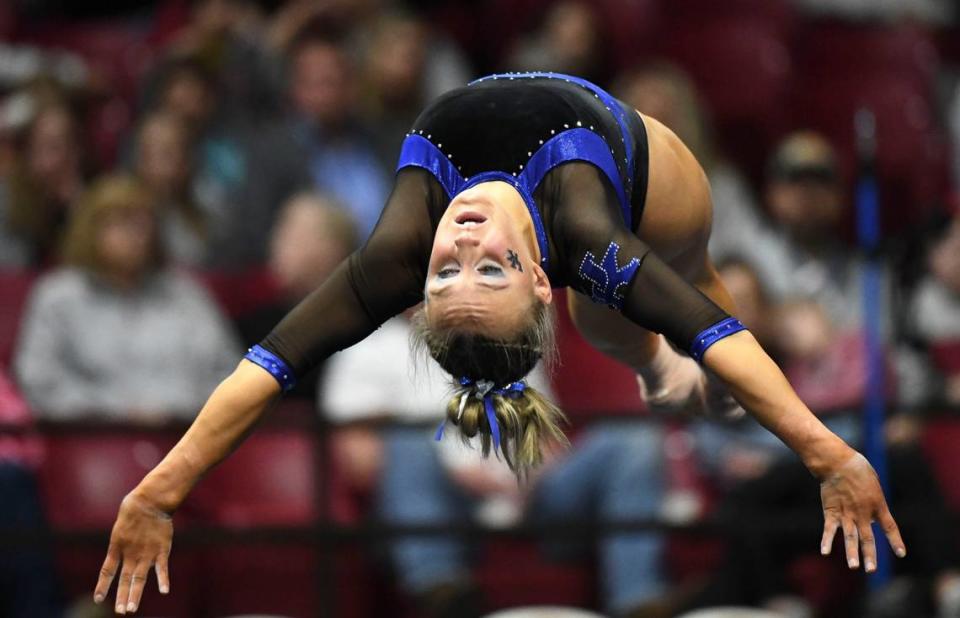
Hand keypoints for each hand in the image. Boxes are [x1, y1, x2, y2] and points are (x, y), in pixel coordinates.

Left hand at [94, 491, 173, 613]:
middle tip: (121, 611)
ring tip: (131, 609)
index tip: (98, 599)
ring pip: (140, 578)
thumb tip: (121, 548)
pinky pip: (162, 568)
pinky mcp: (161, 549)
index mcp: (116, 546)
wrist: (150, 500)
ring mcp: (146, 553)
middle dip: (122, 596)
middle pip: (125, 579)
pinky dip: (163, 580)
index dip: (102, 586)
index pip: (107, 571)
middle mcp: (130, 553)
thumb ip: (122, 540)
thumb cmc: (134, 508)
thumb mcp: (120, 525)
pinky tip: (164, 591)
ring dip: (135, 594)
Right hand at [819, 452, 905, 571]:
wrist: (836, 461)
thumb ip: (875, 499)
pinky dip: (826, 541)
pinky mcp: (831, 511)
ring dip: (852, 553)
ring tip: (854, 567)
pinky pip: (829, 529)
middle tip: (871, 570)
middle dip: (870, 555)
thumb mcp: (874, 482)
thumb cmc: (857, 468)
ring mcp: (846, 513)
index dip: (895, 541)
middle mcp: (863, 513)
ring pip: (850, 537)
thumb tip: (874, 514)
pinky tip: (825, 552)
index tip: (901, 553)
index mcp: (878, 504)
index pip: (889, 527)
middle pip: (868, 538)